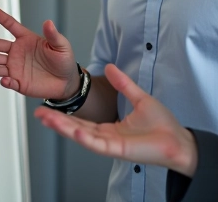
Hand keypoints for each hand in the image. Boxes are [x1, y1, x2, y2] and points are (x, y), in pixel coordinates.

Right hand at [0, 5, 78, 99]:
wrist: (66, 82)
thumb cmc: (63, 61)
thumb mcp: (61, 45)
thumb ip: (53, 35)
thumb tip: (48, 22)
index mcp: (26, 40)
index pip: (11, 25)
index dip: (0, 17)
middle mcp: (17, 53)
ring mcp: (15, 67)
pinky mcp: (18, 82)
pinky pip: (8, 81)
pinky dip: (5, 81)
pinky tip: (3, 79)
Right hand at [34, 64, 197, 176]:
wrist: (178, 140)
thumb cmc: (163, 126)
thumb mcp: (139, 97)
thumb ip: (123, 84)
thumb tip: (110, 66)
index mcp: (110, 128)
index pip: (82, 120)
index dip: (66, 114)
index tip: (50, 106)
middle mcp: (107, 137)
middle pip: (76, 128)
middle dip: (57, 121)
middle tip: (39, 112)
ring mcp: (111, 145)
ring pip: (81, 136)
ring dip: (63, 128)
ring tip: (46, 118)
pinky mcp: (118, 150)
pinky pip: (97, 144)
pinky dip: (83, 137)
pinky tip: (71, 131)